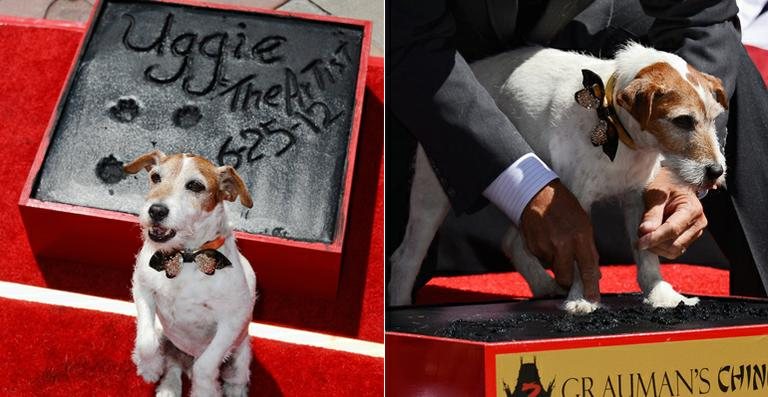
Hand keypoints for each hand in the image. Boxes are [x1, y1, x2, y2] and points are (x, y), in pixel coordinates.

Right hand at [520, 180, 600, 300]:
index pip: (588, 269)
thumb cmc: (563, 206)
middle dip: (566, 280)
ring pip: (551, 268)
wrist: (536, 192)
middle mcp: (563, 245)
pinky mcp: (532, 247)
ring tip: (554, 241)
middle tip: (567, 273)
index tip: (593, 300)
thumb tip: (594, 272)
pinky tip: (544, 237)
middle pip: (565, 278)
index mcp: (580, 237)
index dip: (591, 288)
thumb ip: (588, 248)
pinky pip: (540, 259)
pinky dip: (543, 253)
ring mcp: (545, 247)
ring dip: (554, 262)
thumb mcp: (583, 223)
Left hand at [638, 168, 706, 257]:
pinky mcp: (689, 238)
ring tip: (645, 235)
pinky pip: (674, 250)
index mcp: (692, 209)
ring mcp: (695, 232)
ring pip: (675, 251)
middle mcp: (698, 223)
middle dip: (655, 244)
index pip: (673, 229)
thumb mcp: (656, 193)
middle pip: (675, 245)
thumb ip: (652, 212)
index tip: (639, 243)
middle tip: (639, 235)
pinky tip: (652, 237)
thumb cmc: (666, 184)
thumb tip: (646, 231)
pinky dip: (661, 248)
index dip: (654, 238)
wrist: (676, 182)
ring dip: (657, 247)